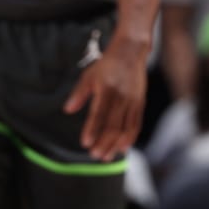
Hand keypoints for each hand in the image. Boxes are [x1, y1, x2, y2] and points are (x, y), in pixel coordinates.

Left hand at [63, 37, 147, 160]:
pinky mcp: (140, 102)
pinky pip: (136, 122)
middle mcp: (122, 97)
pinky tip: (123, 147)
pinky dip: (130, 136)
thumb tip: (67, 110)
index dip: (92, 128)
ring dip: (116, 144)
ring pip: (125, 127)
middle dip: (104, 142)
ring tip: (107, 157)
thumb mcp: (89, 75)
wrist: (131, 51)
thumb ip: (79, 94)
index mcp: (107, 90)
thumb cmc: (107, 65)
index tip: (85, 143)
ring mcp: (133, 100)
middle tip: (94, 155)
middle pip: (114, 124)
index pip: (99, 113)